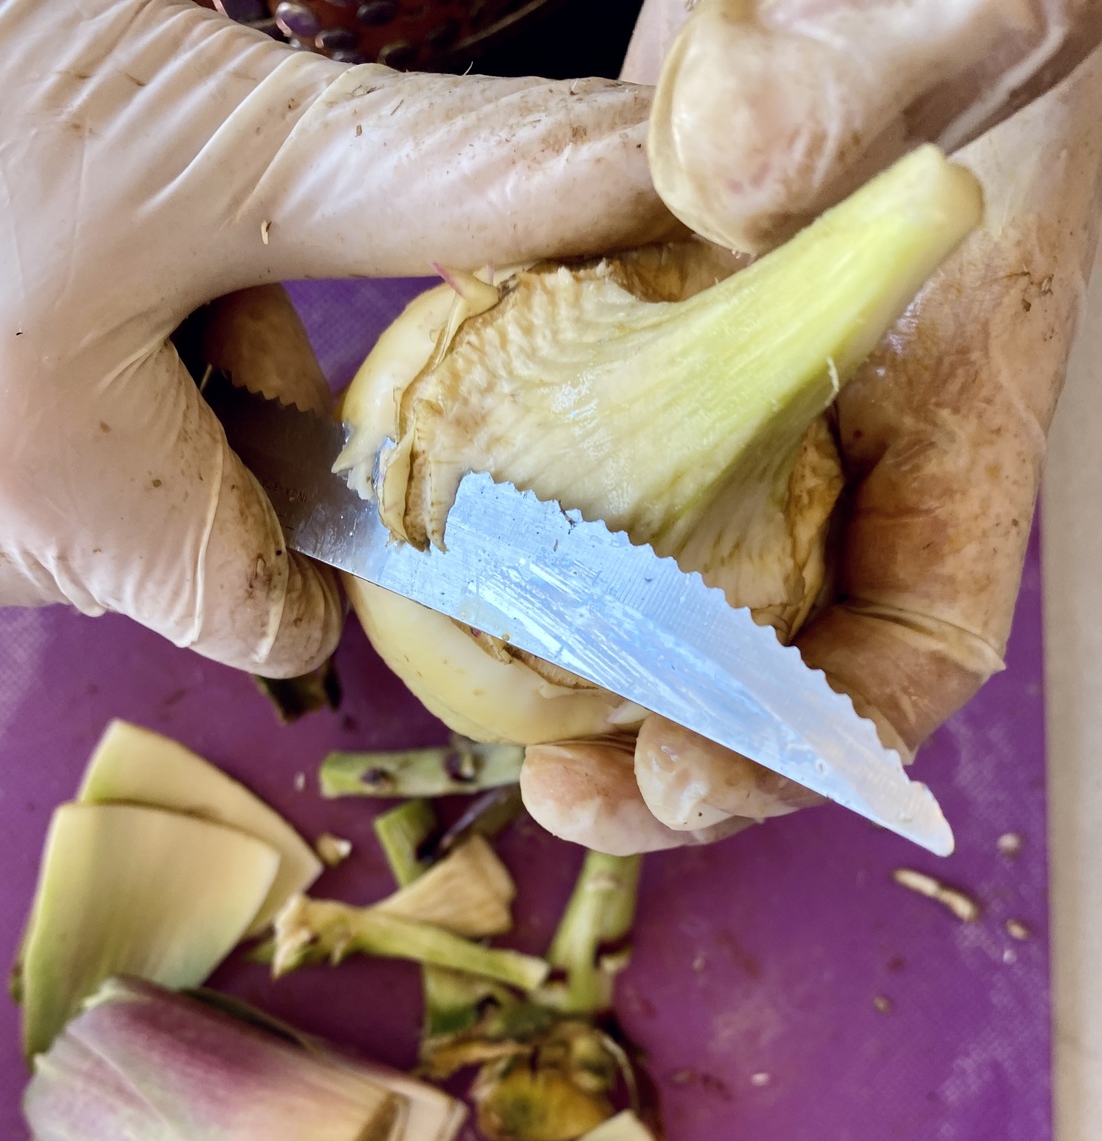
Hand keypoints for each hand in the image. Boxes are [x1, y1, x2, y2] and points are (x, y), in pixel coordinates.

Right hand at [0, 0, 669, 673]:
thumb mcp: (225, 129)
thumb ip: (445, 186)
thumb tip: (657, 185)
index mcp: (43, 481)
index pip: (273, 618)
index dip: (318, 510)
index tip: (300, 385)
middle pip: (188, 560)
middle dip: (210, 430)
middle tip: (146, 269)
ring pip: (100, 522)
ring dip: (122, 408)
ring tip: (55, 268)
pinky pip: (10, 492)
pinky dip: (42, 408)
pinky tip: (0, 299)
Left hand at [520, 45, 1101, 853]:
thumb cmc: (956, 7)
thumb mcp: (962, 15)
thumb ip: (863, 81)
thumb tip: (726, 164)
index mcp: (947, 417)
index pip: (919, 633)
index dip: (824, 735)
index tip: (699, 765)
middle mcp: (833, 457)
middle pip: (774, 666)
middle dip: (684, 758)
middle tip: (580, 798)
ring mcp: (724, 428)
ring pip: (671, 606)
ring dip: (589, 690)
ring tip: (503, 742)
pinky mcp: (628, 375)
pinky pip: (582, 500)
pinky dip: (524, 561)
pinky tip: (441, 584)